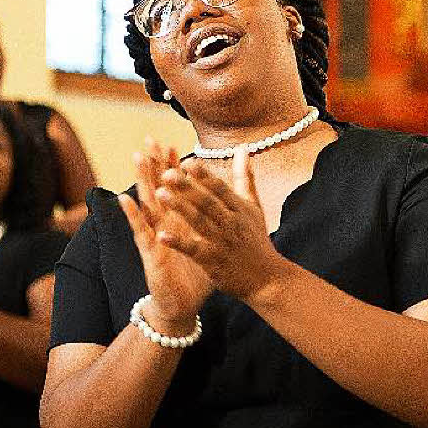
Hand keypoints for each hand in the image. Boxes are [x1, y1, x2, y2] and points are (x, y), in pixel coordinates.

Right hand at [118, 139, 210, 334]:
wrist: (182, 305)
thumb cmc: (195, 274)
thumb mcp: (207, 244)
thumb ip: (214, 223)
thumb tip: (226, 208)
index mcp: (180, 221)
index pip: (175, 189)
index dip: (173, 168)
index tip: (173, 143)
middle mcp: (164, 225)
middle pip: (157, 189)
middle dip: (154, 165)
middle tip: (149, 140)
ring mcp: (155, 236)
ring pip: (146, 203)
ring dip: (141, 180)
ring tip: (137, 158)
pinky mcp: (149, 252)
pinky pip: (140, 231)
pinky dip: (132, 215)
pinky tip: (124, 199)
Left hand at [154, 147, 278, 299]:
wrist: (267, 279)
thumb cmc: (257, 240)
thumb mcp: (254, 207)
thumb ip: (244, 177)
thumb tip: (242, 148)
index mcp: (239, 208)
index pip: (220, 188)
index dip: (203, 175)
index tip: (187, 162)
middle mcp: (231, 223)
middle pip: (207, 202)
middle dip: (187, 187)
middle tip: (166, 173)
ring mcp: (222, 242)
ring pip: (198, 222)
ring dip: (179, 207)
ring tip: (160, 193)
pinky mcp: (213, 261)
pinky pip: (193, 250)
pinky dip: (178, 242)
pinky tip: (161, 235)